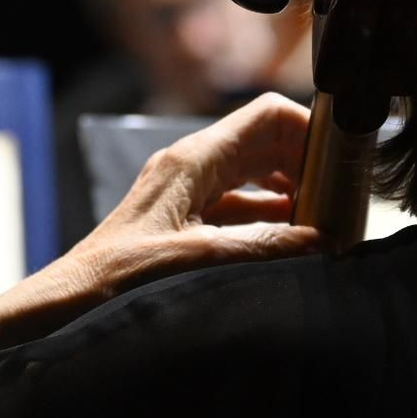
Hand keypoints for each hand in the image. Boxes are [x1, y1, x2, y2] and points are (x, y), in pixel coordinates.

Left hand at [63, 92, 321, 298]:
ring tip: (326, 215)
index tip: (340, 154)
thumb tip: (320, 241)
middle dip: (307, 159)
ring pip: (255, 170)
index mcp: (193, 159)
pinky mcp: (185, 214)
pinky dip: (270, 212)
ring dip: (291, 186)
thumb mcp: (199, 259)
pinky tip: (293, 235)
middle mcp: (192, 164)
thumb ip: (262, 247)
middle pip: (265, 141)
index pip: (265, 116)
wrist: (72, 301)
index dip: (307, 126)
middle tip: (344, 189)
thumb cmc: (120, 277)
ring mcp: (188, 188)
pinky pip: (239, 202)